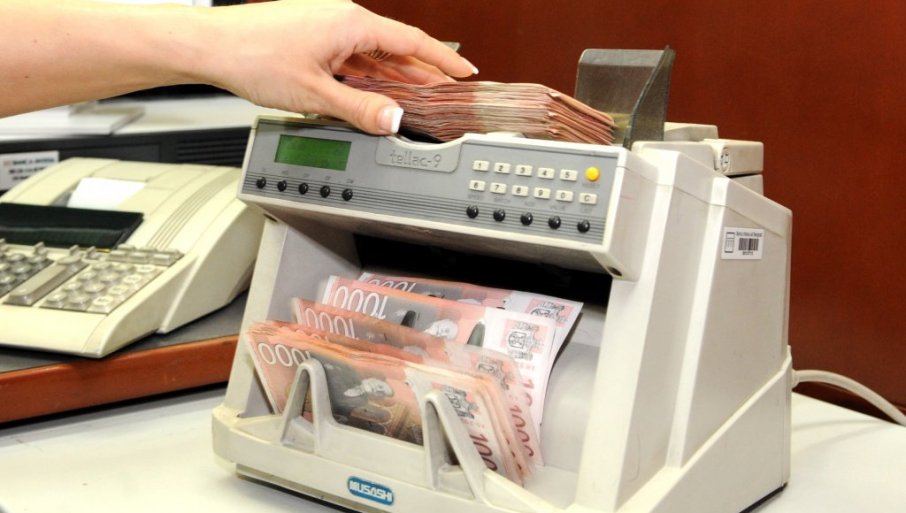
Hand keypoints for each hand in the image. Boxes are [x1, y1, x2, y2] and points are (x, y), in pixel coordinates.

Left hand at [199, 0, 476, 133]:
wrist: (211, 45)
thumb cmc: (254, 56)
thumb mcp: (316, 94)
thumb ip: (360, 109)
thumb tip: (393, 119)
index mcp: (352, 24)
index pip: (413, 42)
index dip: (443, 60)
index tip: (465, 73)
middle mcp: (342, 19)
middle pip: (395, 48)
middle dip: (421, 72)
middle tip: (444, 93)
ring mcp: (326, 26)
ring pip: (372, 54)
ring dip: (392, 76)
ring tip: (412, 98)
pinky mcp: (312, 36)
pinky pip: (351, 56)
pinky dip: (365, 75)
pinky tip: (369, 92)